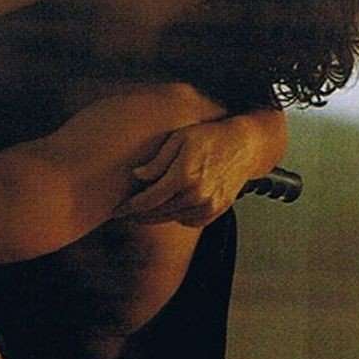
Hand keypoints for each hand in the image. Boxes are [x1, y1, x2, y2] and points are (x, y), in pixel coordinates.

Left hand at [114, 119, 255, 226]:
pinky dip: (176, 217)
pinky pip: (189, 221)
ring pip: (172, 218)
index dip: (130, 207)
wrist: (243, 146)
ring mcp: (208, 205)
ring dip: (155, 217)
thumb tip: (136, 175)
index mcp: (183, 175)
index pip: (149, 199)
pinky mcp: (216, 211)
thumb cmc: (208, 137)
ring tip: (140, 212)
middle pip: (158, 212)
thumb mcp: (178, 140)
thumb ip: (157, 161)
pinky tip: (167, 208)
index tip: (116, 209)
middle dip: (138, 214)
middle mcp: (196, 195)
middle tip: (122, 213)